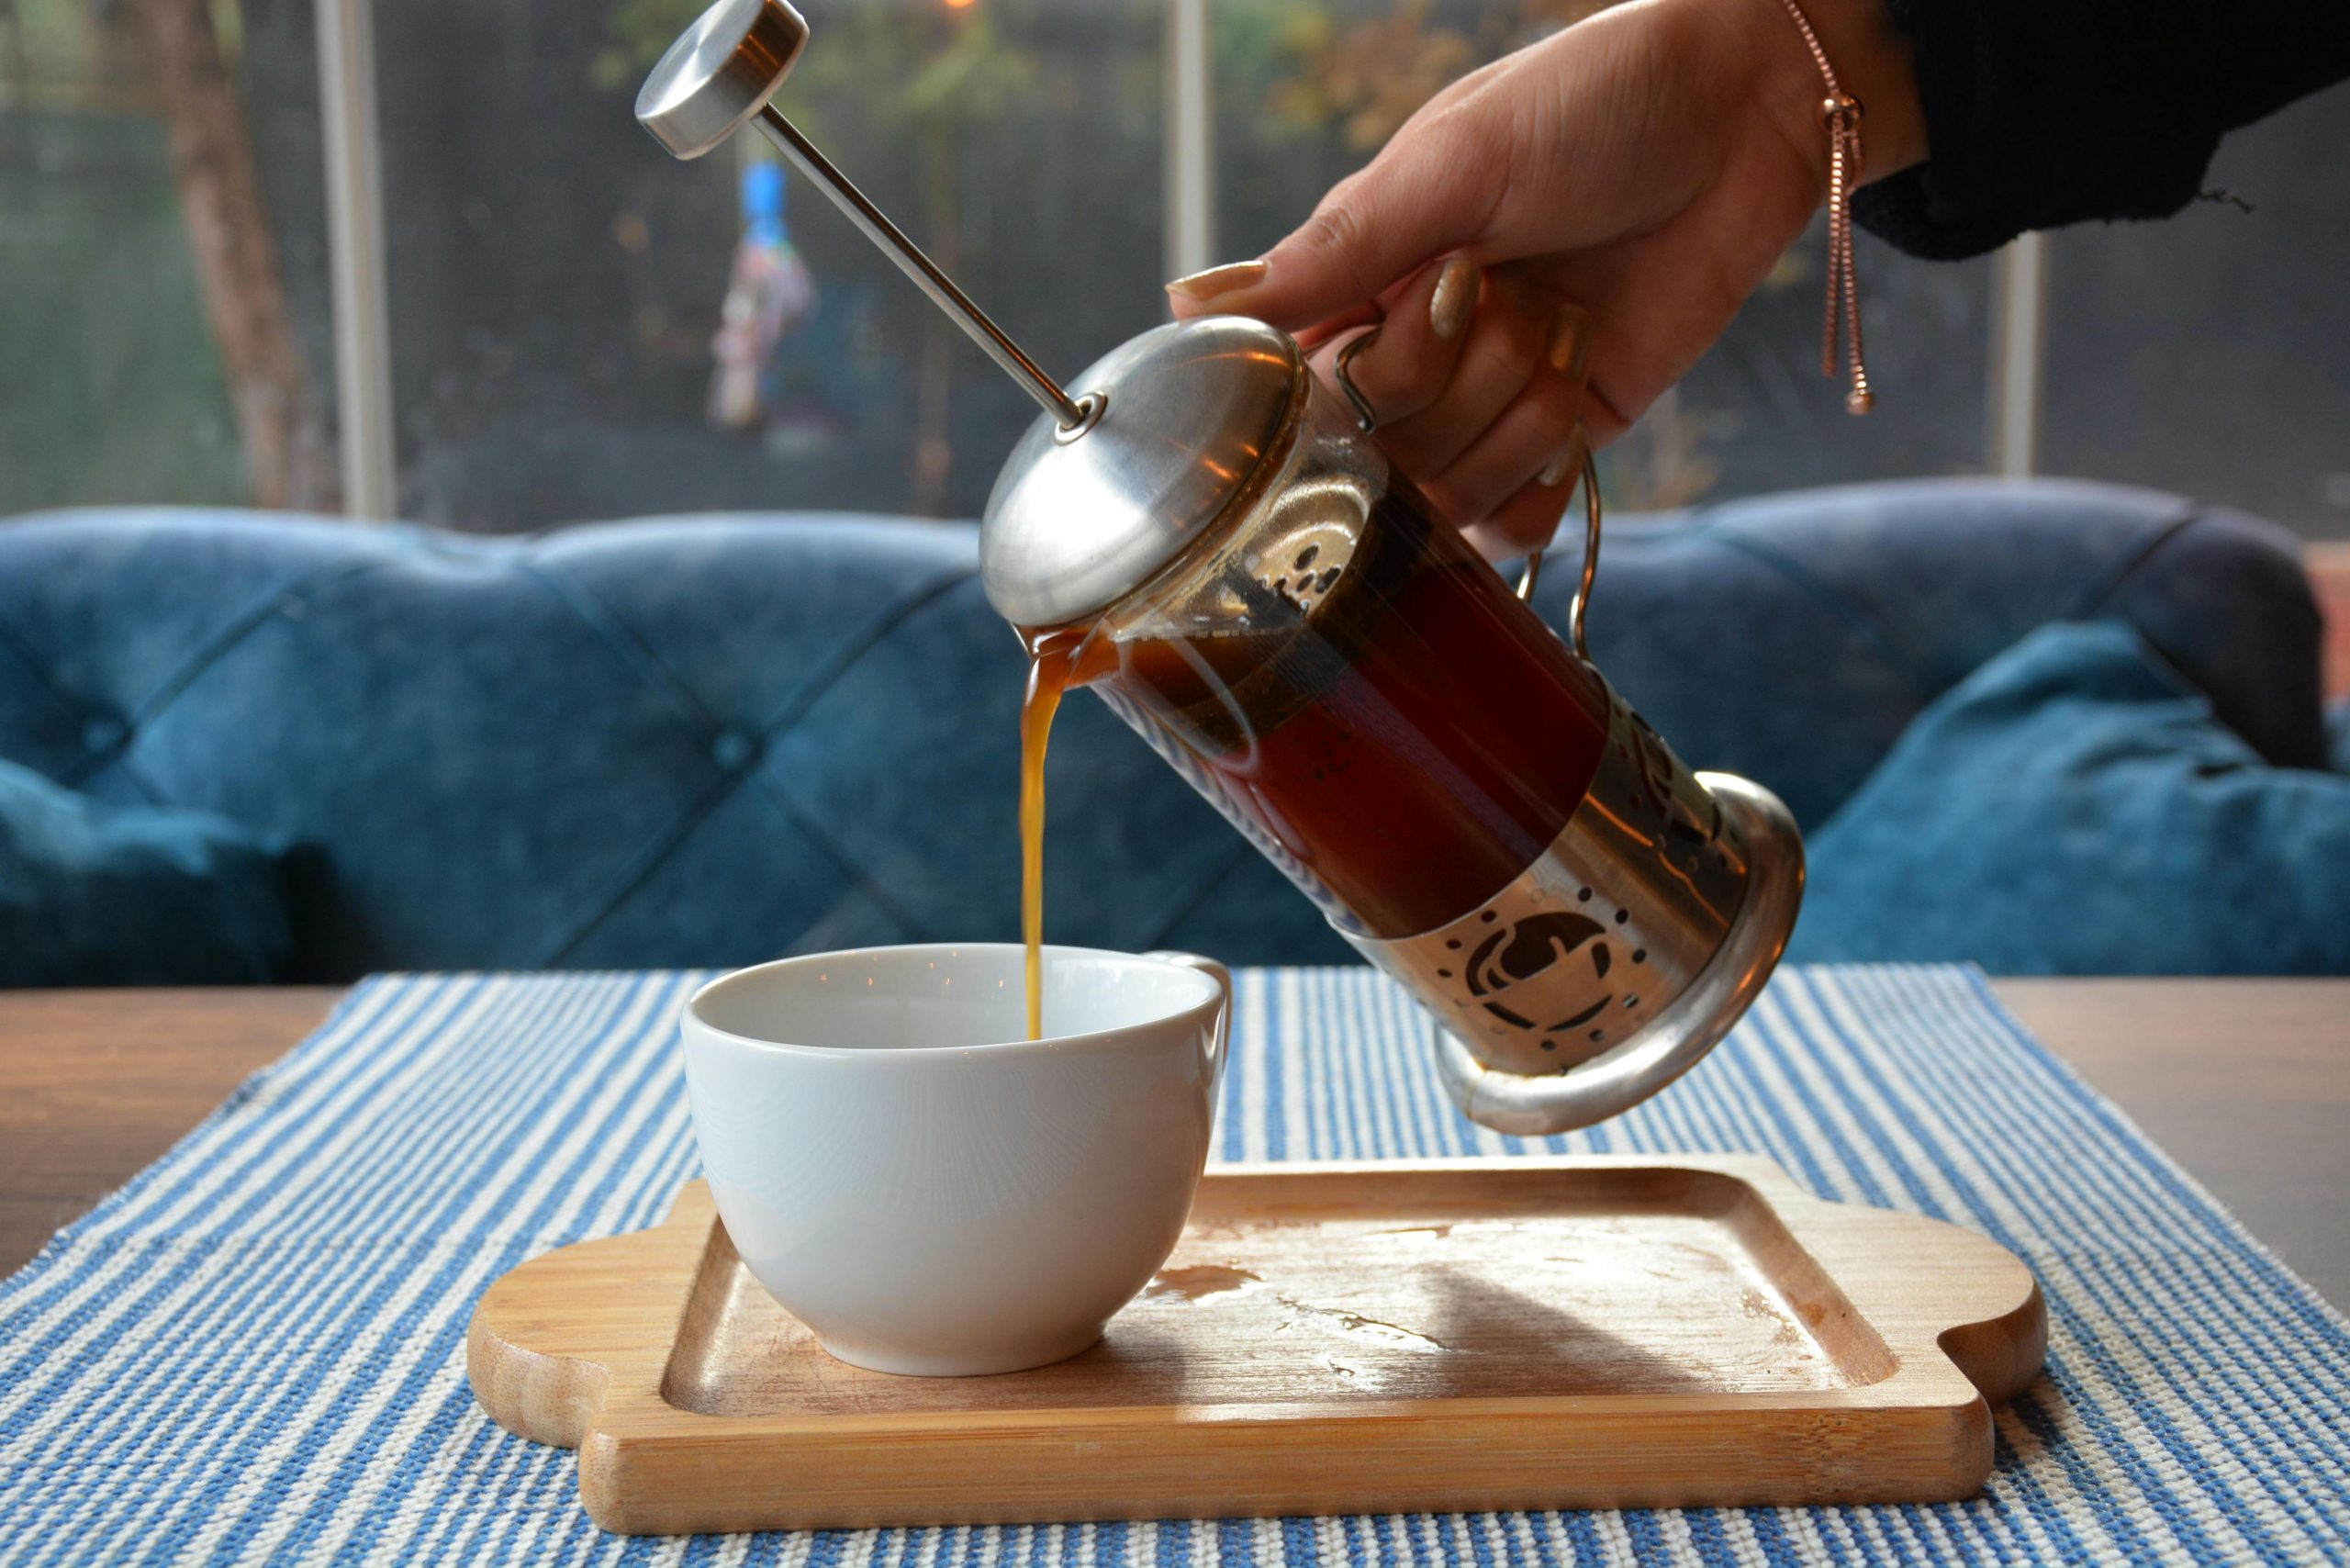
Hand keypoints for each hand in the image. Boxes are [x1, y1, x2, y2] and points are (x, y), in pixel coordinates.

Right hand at [1166, 0, 1924, 560]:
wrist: (1746, 116)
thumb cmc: (1591, 104)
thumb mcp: (1452, 161)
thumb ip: (1331, 252)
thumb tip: (1188, 304)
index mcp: (1360, 281)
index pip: (1305, 394)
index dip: (1367, 375)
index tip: (1431, 299)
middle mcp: (1408, 352)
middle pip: (1381, 457)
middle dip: (1459, 380)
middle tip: (1512, 288)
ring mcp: (1484, 401)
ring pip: (1450, 497)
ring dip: (1518, 416)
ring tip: (1563, 326)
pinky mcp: (1561, 435)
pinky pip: (1514, 524)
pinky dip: (1543, 483)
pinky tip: (1573, 406)